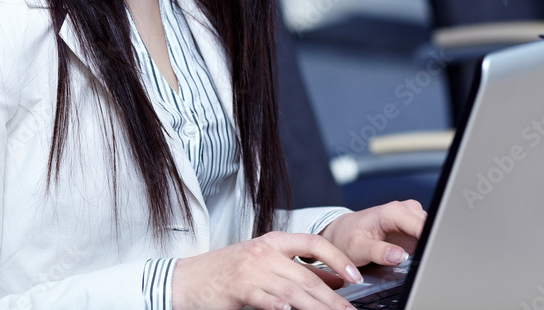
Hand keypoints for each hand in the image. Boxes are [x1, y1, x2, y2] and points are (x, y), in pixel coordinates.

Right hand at [172, 231, 360, 309]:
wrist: (187, 279)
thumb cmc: (229, 273)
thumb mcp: (265, 264)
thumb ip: (298, 270)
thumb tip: (336, 279)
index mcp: (275, 241)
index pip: (315, 243)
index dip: (338, 259)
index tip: (356, 276)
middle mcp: (266, 252)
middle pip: (307, 276)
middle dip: (333, 297)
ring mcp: (252, 269)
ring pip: (292, 290)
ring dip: (315, 308)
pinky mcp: (238, 287)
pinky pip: (264, 298)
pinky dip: (279, 306)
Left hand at [318, 200, 426, 267]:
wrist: (342, 233)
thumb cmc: (347, 237)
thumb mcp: (357, 248)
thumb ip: (378, 252)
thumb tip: (400, 256)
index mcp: (392, 212)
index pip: (421, 224)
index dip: (430, 239)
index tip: (431, 255)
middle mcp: (404, 210)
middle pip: (430, 226)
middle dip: (431, 243)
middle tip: (424, 262)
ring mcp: (410, 218)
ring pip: (431, 231)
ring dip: (428, 245)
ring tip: (418, 259)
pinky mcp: (412, 228)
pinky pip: (426, 235)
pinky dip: (425, 246)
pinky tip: (417, 255)